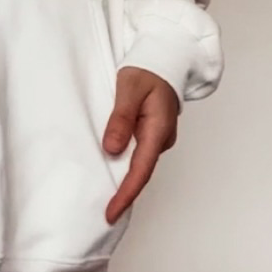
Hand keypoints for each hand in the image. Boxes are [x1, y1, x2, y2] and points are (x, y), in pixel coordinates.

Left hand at [101, 66, 178, 223]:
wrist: (166, 57)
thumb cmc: (147, 70)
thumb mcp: (129, 89)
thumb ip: (121, 119)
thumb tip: (112, 149)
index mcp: (157, 129)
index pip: (140, 170)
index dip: (125, 194)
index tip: (111, 212)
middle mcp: (162, 138)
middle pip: (142, 173)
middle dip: (124, 195)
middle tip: (105, 214)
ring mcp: (160, 136)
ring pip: (141, 165)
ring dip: (125, 181)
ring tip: (107, 200)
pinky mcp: (154, 133)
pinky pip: (140, 155)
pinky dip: (127, 167)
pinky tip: (114, 173)